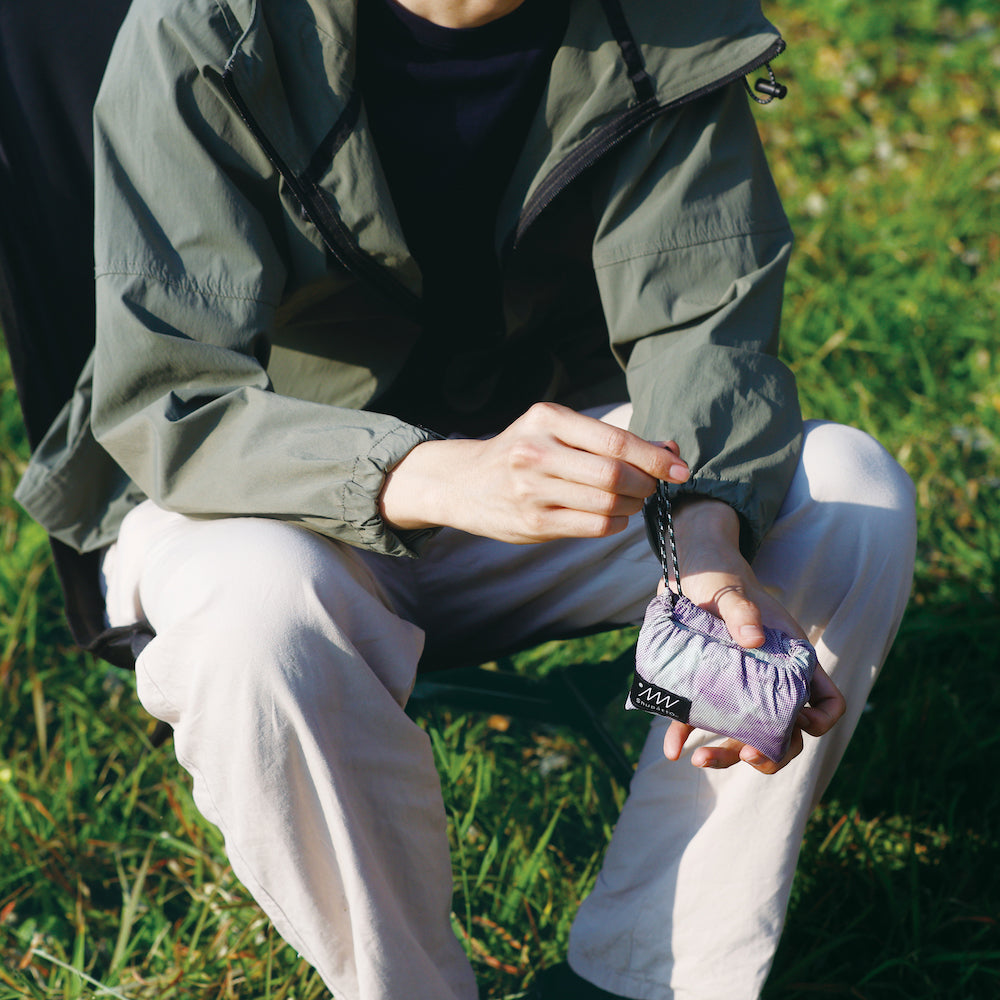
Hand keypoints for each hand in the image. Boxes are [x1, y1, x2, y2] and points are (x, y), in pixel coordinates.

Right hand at [379, 402, 689, 542]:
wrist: (464, 482)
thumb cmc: (523, 451)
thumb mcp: (555, 429)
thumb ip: (607, 438)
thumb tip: (670, 450)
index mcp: (547, 419)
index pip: (615, 440)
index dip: (655, 457)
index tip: (680, 468)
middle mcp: (536, 452)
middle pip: (614, 474)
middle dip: (646, 483)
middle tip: (653, 486)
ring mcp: (532, 490)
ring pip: (607, 504)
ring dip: (633, 505)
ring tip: (633, 499)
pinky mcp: (534, 522)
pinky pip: (594, 526)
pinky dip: (616, 522)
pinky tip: (614, 515)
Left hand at [658, 498, 845, 773]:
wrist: (687, 577)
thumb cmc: (719, 579)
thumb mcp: (730, 589)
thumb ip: (742, 609)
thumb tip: (754, 640)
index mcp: (791, 660)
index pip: (827, 700)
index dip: (821, 719)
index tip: (799, 723)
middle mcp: (770, 682)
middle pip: (787, 733)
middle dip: (772, 753)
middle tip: (747, 754)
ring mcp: (739, 690)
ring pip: (746, 736)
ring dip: (729, 754)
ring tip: (702, 758)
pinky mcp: (705, 691)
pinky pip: (700, 722)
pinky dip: (686, 737)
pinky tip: (673, 749)